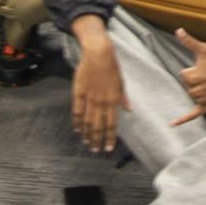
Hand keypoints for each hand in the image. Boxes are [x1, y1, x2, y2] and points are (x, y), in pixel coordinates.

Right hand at [70, 22, 128, 152]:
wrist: (98, 53)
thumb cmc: (112, 66)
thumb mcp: (121, 82)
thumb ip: (123, 98)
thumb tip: (128, 110)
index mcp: (113, 100)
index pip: (111, 124)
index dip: (109, 138)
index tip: (108, 148)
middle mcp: (101, 101)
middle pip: (98, 126)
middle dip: (97, 140)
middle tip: (96, 151)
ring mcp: (89, 98)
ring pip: (87, 122)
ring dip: (87, 134)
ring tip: (87, 144)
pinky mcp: (79, 92)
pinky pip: (77, 111)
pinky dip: (77, 122)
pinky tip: (77, 130)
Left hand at [170, 29, 205, 125]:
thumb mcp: (204, 49)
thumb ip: (188, 41)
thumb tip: (178, 30)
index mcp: (192, 77)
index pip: (184, 74)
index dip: (194, 69)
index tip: (205, 66)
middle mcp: (196, 90)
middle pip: (188, 85)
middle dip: (197, 79)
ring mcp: (202, 100)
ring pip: (192, 95)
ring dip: (199, 90)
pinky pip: (192, 115)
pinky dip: (182, 120)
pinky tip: (172, 124)